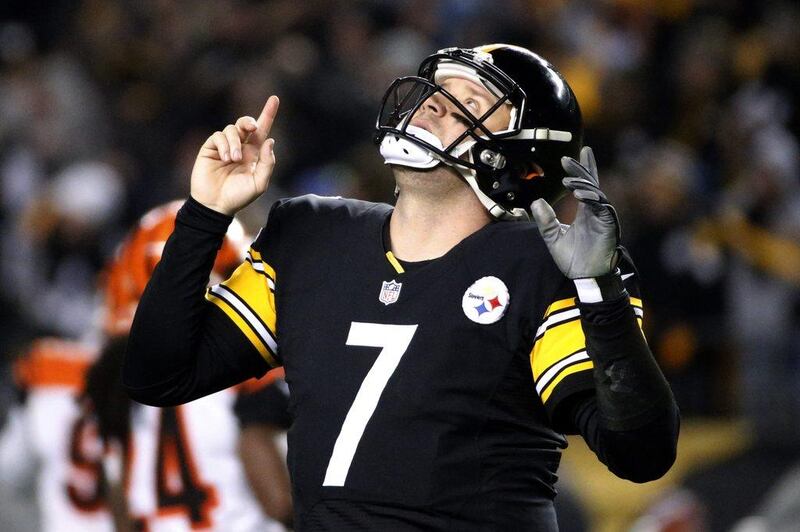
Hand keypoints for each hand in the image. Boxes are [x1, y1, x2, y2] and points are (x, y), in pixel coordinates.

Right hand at [191, 96, 279, 215]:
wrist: (216, 205)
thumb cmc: (238, 196)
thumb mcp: (259, 183)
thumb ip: (267, 163)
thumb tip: (270, 140)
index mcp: (254, 154)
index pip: (262, 130)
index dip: (268, 114)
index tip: (275, 99)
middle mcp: (240, 147)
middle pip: (245, 124)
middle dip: (249, 121)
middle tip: (252, 128)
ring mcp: (224, 146)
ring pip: (231, 129)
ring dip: (234, 142)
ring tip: (233, 160)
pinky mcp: (210, 148)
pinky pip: (218, 136)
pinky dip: (224, 145)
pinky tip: (225, 158)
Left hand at [531, 146, 619, 278]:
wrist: (585, 277)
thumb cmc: (573, 259)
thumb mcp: (553, 237)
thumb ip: (545, 220)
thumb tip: (536, 202)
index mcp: (585, 211)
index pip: (585, 184)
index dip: (583, 168)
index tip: (577, 153)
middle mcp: (595, 210)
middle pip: (590, 183)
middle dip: (580, 169)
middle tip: (567, 159)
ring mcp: (603, 216)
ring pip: (596, 193)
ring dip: (583, 184)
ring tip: (569, 179)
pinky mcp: (609, 225)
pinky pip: (602, 207)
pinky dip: (592, 199)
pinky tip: (580, 194)